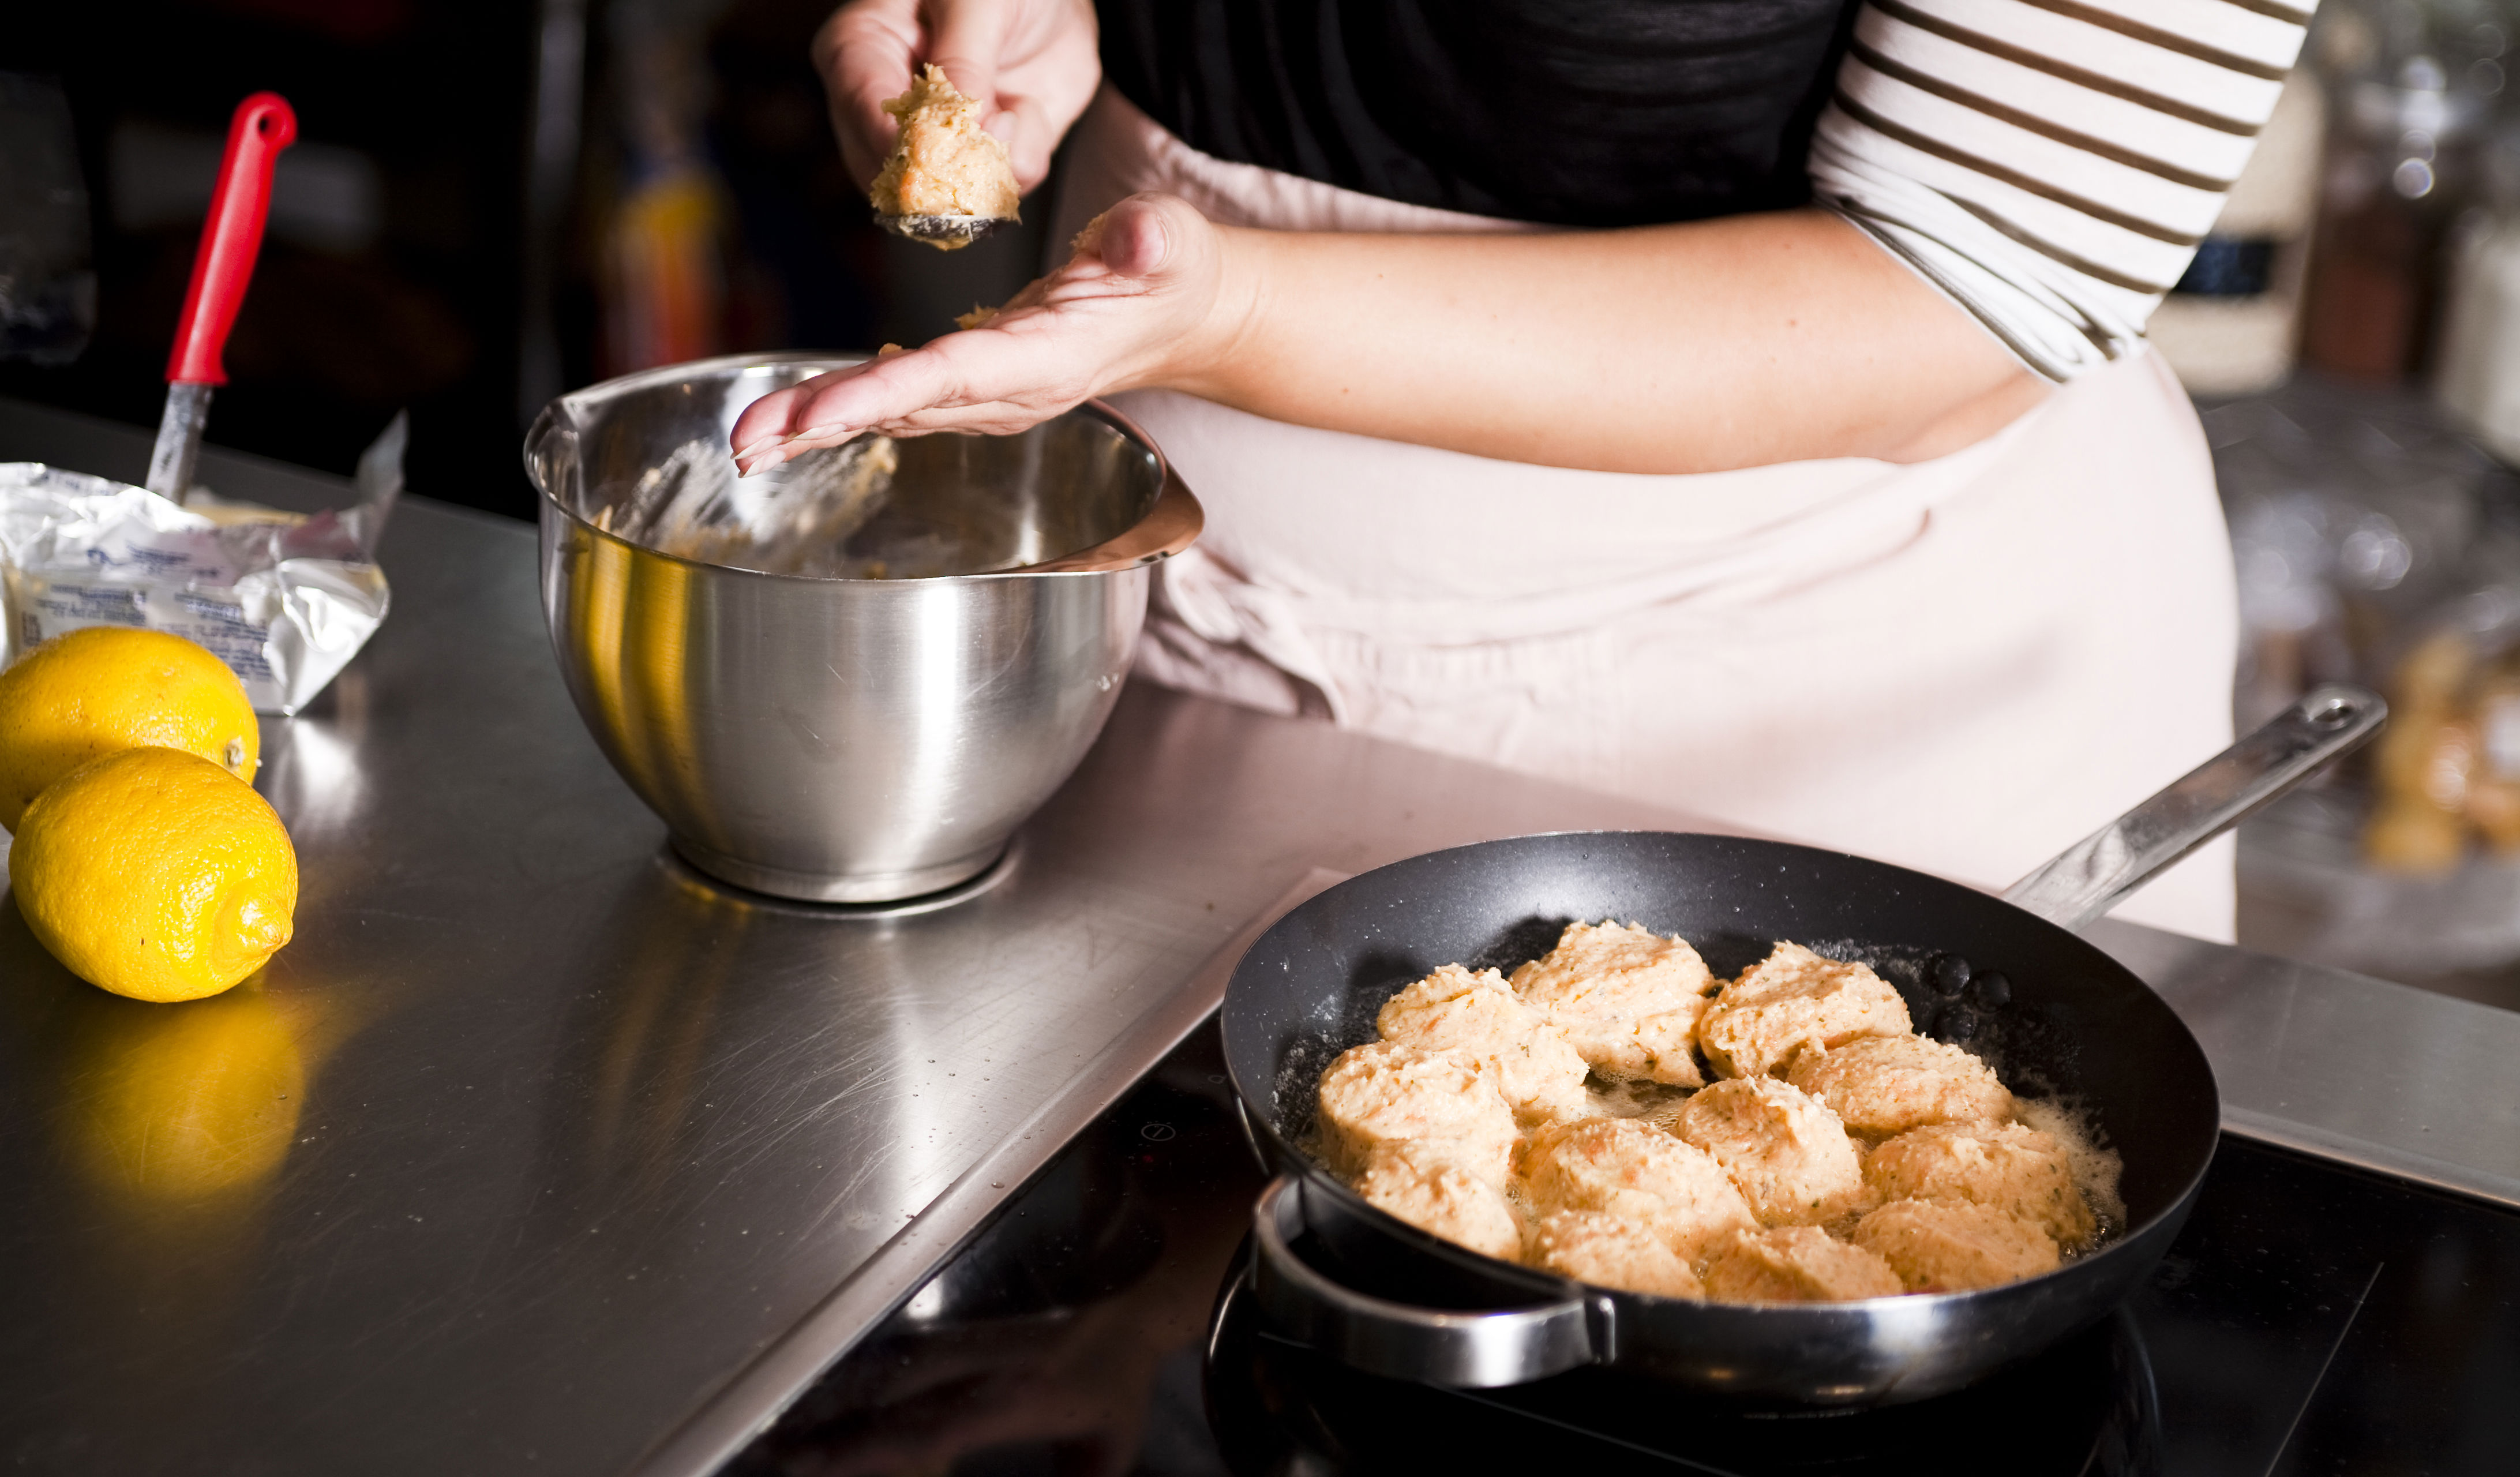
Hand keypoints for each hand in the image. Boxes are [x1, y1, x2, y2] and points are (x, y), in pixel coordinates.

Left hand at [731, 194, 1237, 471]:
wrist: (1178, 314)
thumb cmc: (1170, 270)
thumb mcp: (1171, 239)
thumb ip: (1151, 238)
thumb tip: (1133, 237)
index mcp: (1049, 361)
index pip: (957, 376)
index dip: (885, 395)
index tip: (819, 414)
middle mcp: (1010, 395)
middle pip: (905, 410)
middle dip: (823, 425)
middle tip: (745, 445)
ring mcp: (989, 400)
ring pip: (892, 416)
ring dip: (816, 429)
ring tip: (744, 443)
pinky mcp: (973, 390)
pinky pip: (898, 405)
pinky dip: (841, 413)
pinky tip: (792, 421)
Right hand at [814, 0, 1099, 192]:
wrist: (1052, 1)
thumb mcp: (975, 2)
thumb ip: (963, 59)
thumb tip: (957, 123)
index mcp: (858, 50)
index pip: (862, 107)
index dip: (898, 139)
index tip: (937, 152)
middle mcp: (882, 107)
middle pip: (890, 170)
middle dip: (949, 164)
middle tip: (998, 123)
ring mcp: (928, 142)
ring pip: (943, 194)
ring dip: (994, 162)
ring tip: (1017, 106)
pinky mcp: (975, 162)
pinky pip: (995, 190)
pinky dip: (1023, 158)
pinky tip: (1026, 112)